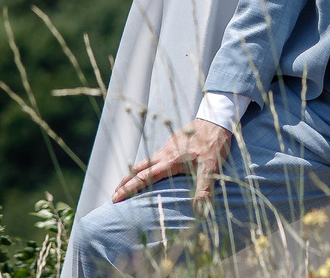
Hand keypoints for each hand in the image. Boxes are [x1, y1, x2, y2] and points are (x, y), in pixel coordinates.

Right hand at [113, 118, 232, 204]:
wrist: (216, 118)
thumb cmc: (213, 143)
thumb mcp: (211, 168)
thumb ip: (204, 189)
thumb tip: (199, 211)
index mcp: (170, 161)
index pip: (144, 177)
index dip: (129, 188)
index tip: (115, 198)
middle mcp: (164, 153)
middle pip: (138, 169)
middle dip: (124, 182)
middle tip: (113, 195)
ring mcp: (167, 147)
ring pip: (145, 162)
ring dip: (134, 174)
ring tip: (126, 185)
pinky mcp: (173, 143)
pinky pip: (155, 157)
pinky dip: (146, 166)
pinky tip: (150, 171)